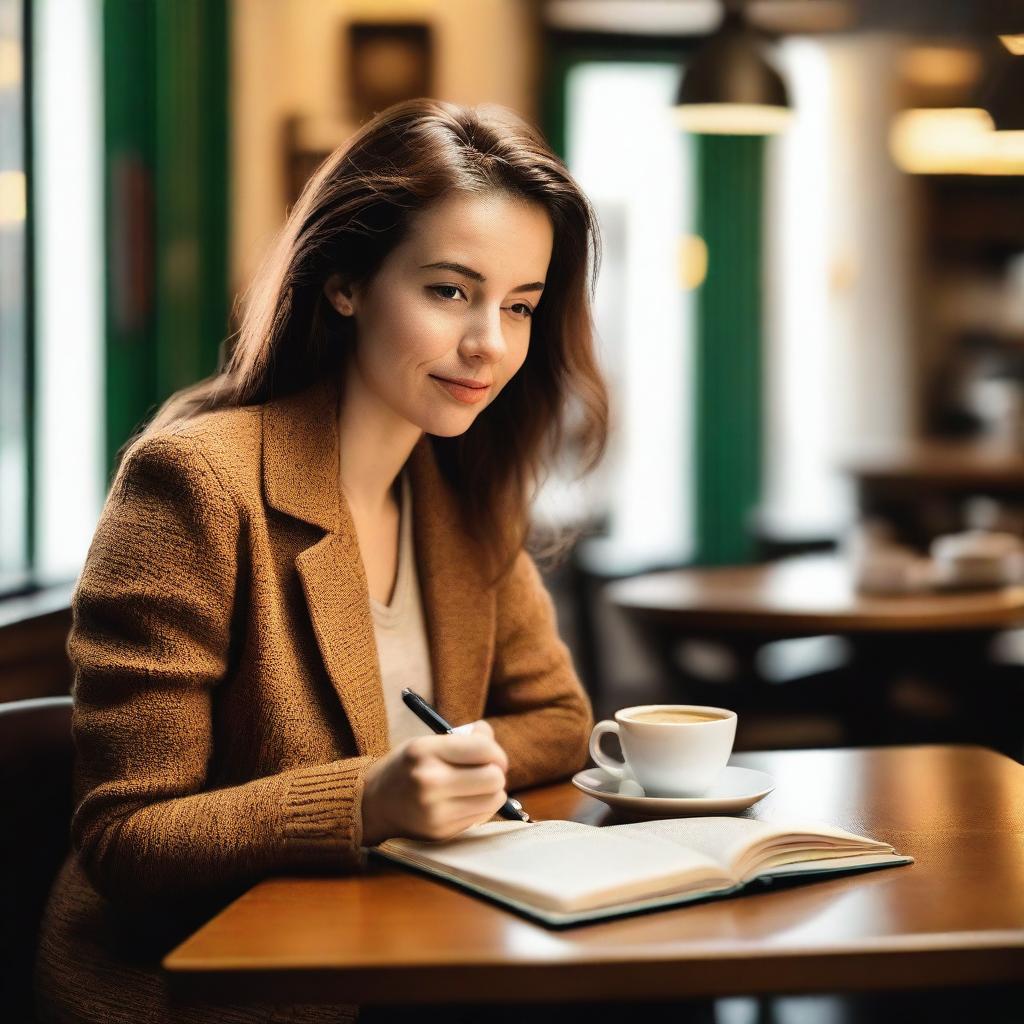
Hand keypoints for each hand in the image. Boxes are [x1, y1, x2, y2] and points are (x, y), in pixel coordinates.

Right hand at [360, 720, 507, 844]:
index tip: (491, 755)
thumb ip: (461, 738)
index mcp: (424, 751)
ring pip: (494, 799)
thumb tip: (488, 734)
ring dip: (493, 791)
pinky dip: (481, 808)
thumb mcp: (425, 743)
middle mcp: (429, 781)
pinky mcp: (441, 832)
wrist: (374, 804)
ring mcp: (435, 811)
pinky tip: (464, 802)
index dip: (495, 751)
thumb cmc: (406, 768)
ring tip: (476, 787)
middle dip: (496, 772)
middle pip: (493, 777)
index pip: (482, 749)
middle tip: (486, 770)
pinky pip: (482, 817)